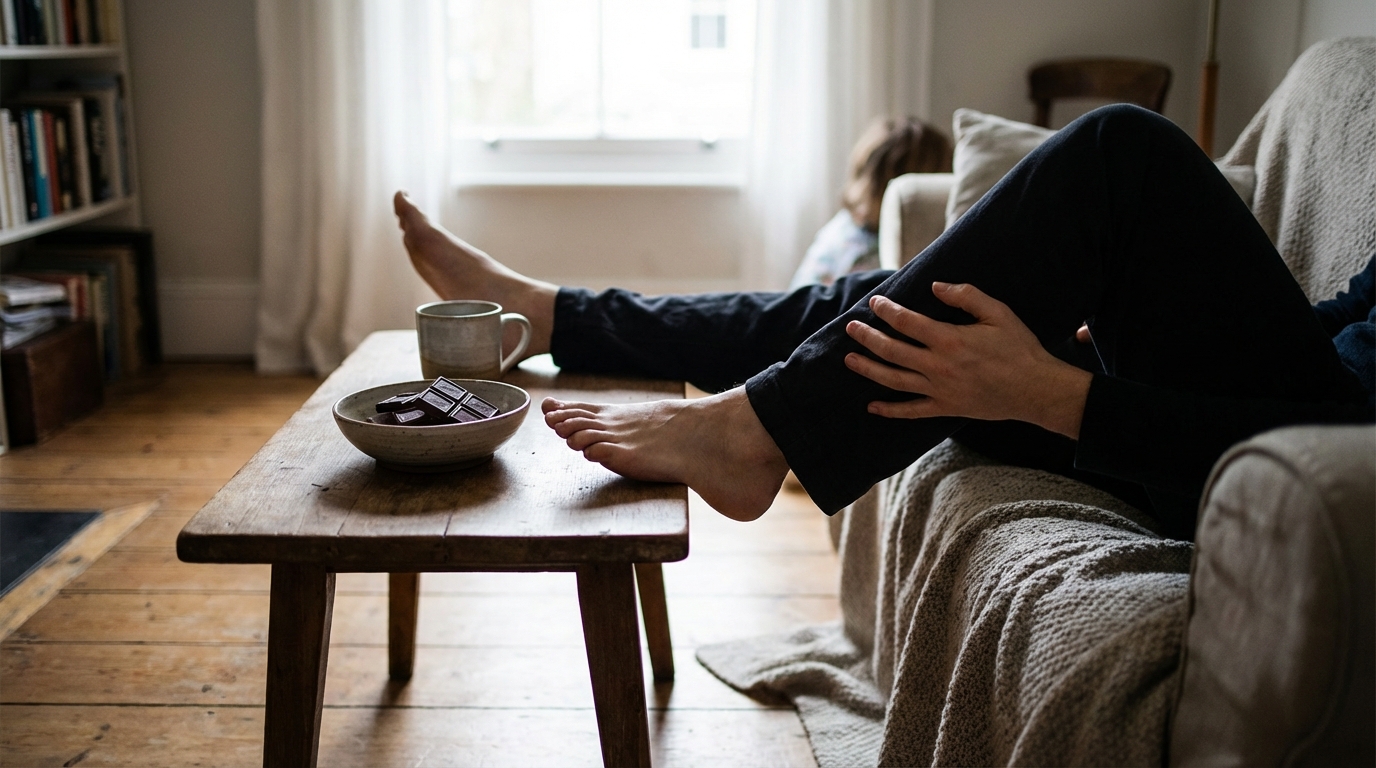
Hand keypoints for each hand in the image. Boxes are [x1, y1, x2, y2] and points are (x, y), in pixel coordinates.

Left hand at [843, 282, 1092, 438]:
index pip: (907, 322)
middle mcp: (939, 366)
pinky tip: (872, 406)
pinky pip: (911, 411)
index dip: (887, 310)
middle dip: (868, 337)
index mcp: (950, 340)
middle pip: (892, 351)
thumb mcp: (998, 313)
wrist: (1035, 389)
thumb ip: (966, 296)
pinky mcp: (945, 407)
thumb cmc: (1019, 348)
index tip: (875, 302)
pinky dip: (890, 411)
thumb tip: (935, 286)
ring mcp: (939, 390)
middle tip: (851, 327)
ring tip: (849, 360)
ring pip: (894, 380)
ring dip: (869, 369)